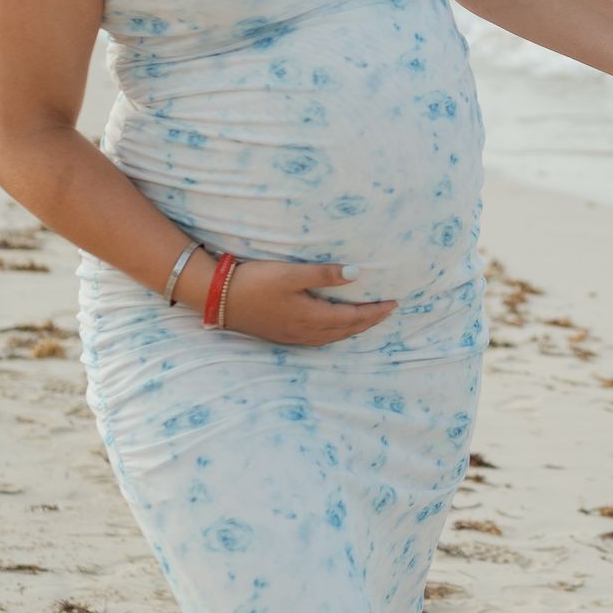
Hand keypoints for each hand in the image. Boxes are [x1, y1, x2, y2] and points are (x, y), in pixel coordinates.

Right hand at [220, 260, 398, 345]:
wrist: (217, 297)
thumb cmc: (254, 282)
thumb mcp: (291, 274)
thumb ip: (324, 274)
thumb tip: (357, 273)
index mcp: (311, 317)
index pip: (353, 317)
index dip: (375, 312)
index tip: (395, 303)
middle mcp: (304, 332)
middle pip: (346, 330)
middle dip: (369, 322)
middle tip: (388, 312)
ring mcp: (291, 336)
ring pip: (332, 337)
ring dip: (352, 330)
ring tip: (367, 320)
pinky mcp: (280, 334)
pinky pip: (317, 339)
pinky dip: (334, 334)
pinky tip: (332, 328)